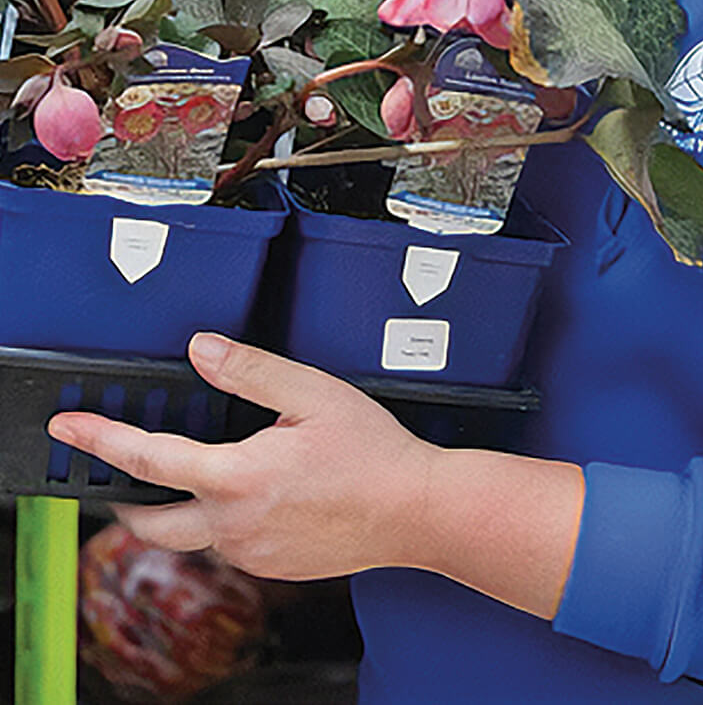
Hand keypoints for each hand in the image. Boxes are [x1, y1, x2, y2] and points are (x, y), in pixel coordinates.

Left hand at [47, 333, 437, 580]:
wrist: (416, 511)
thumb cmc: (374, 454)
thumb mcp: (312, 392)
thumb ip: (249, 369)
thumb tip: (202, 350)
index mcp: (238, 478)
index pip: (149, 458)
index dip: (102, 439)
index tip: (72, 428)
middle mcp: (235, 525)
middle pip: (150, 521)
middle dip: (121, 496)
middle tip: (111, 470)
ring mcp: (251, 553)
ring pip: (192, 534)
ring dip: (180, 506)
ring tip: (199, 472)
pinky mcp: (271, 567)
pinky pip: (228, 545)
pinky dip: (221, 520)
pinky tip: (254, 494)